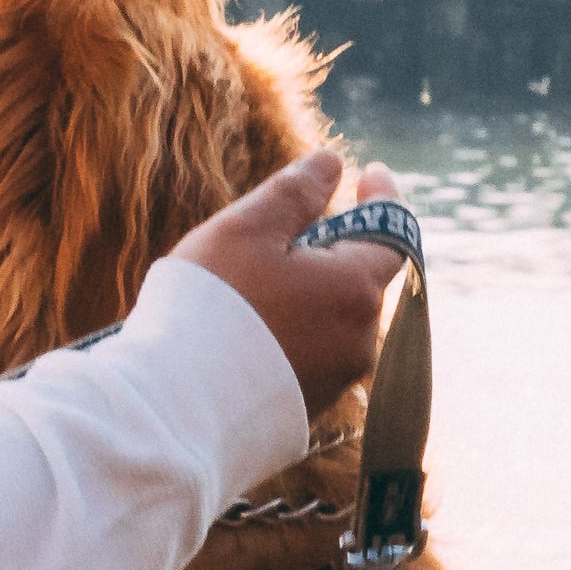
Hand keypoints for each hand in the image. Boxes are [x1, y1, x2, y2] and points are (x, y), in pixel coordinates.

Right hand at [173, 149, 409, 422]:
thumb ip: (295, 192)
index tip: (368, 173)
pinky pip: (312, 355)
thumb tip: (331, 162)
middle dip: (330, 252)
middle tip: (279, 236)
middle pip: (358, 279)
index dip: (382, 198)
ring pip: (334, 319)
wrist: (177, 406)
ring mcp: (338, 378)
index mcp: (357, 287)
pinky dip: (292, 333)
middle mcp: (363, 337)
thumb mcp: (247, 230)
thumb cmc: (212, 307)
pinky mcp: (310, 407)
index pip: (393, 234)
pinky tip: (245, 334)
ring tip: (248, 291)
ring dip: (308, 295)